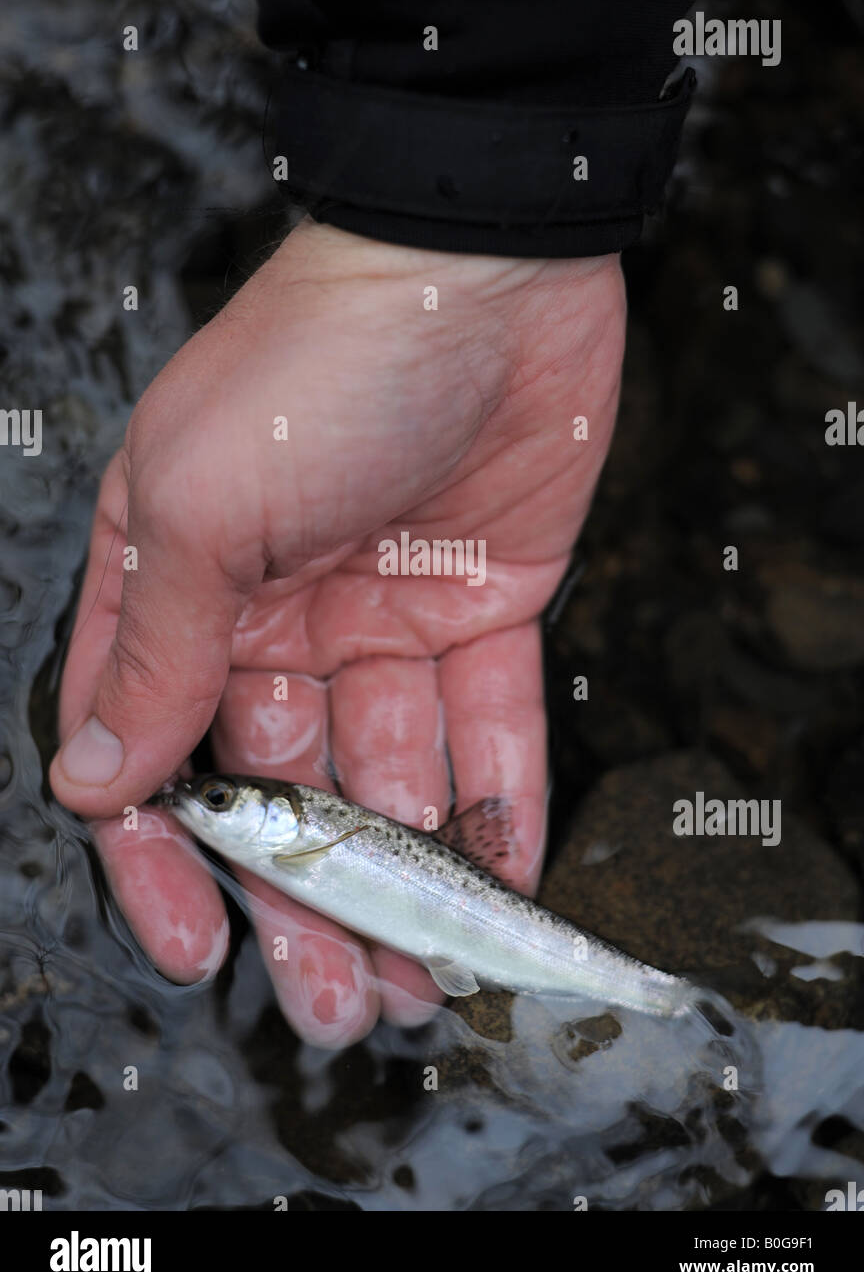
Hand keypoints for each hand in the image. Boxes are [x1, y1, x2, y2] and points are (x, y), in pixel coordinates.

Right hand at [50, 219, 624, 1045]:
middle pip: (282, 792)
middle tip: (336, 1006)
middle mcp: (275, 614)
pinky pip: (489, 729)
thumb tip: (96, 781)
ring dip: (406, 884)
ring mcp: (382, 617)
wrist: (480, 265)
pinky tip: (502, 889)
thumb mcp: (198, 504)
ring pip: (389, 781)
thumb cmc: (312, 364)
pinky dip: (497, 806)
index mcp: (179, 586)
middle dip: (306, 906)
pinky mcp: (483, 608)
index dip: (168, 861)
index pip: (155, 750)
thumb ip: (153, 648)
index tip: (196, 948)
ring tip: (423, 982)